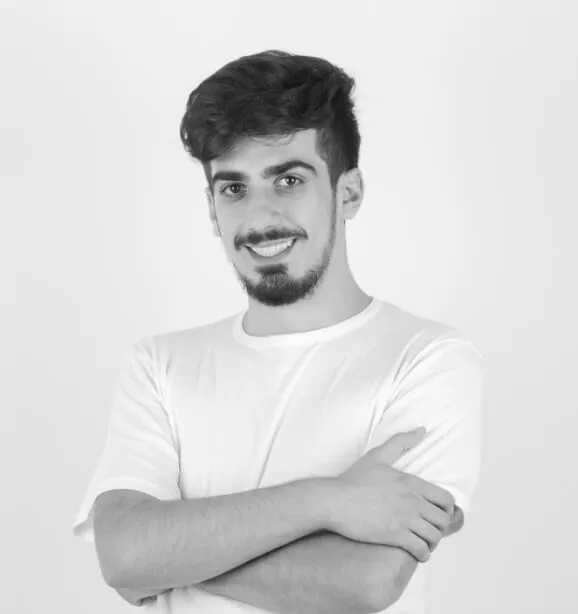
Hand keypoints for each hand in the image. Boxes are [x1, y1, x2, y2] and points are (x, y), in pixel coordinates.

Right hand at [330, 428, 454, 561]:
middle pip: (443, 520)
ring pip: (434, 537)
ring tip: (423, 541)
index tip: (437, 514)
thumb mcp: (378, 456)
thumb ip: (401, 441)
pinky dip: (423, 554)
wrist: (333, 501)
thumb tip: (422, 430)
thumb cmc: (353, 479)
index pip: (446, 500)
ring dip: (432, 542)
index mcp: (411, 482)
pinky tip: (416, 552)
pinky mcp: (394, 536)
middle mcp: (412, 501)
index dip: (447, 510)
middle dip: (440, 527)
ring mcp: (404, 519)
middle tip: (429, 529)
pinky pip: (421, 550)